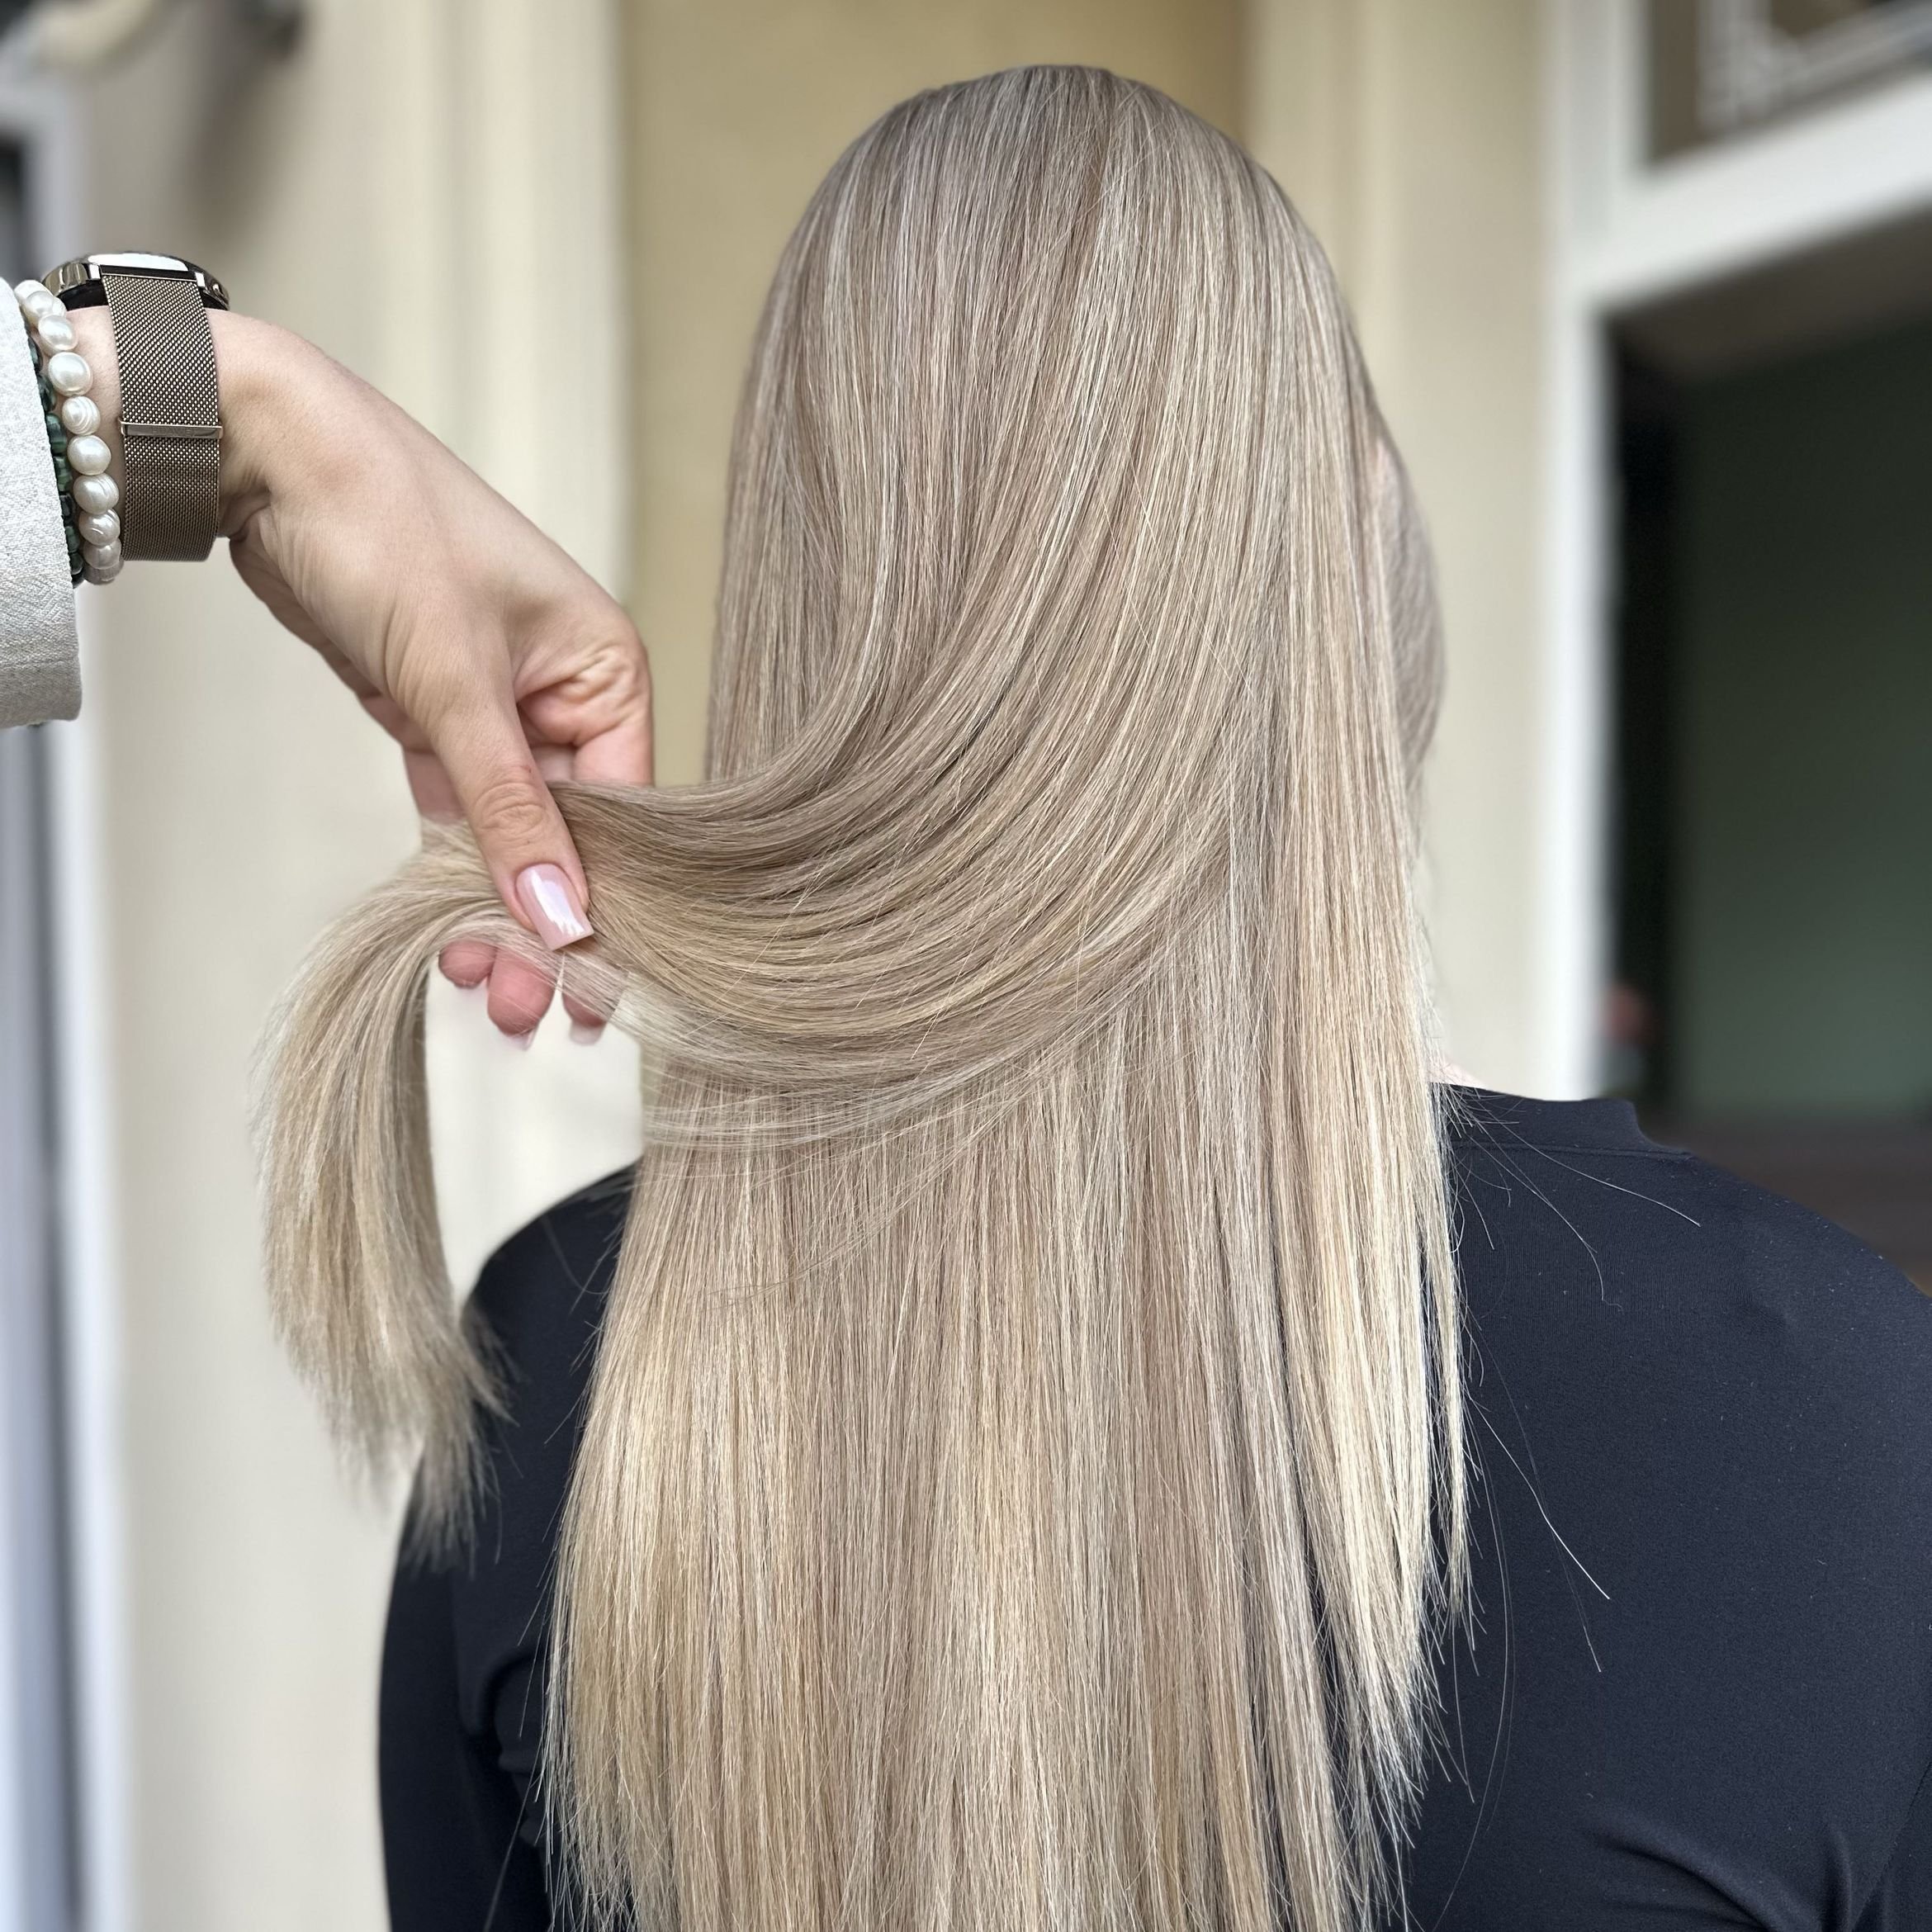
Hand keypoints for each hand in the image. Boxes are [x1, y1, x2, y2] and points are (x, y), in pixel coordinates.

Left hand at [70, 306, 650, 1041]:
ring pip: (514, 833)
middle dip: (547, 924)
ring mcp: (503, 707)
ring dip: (497, 908)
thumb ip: (508, 808)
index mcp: (608, 669)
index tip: (587, 993)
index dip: (606, 905)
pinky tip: (450, 932)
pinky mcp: (439, 715)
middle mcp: (567, 693)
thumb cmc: (385, 527)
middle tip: (524, 1016)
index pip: (627, 814)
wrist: (267, 452)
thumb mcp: (453, 680)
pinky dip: (454, 868)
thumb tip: (564, 921)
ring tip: (482, 993)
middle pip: (572, 835)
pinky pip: (462, 812)